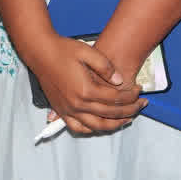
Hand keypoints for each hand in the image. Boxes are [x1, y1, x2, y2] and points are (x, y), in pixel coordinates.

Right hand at [23, 34, 141, 135]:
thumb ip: (105, 67)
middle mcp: (77, 104)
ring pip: (96, 126)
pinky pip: (78, 128)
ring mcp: (68, 110)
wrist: (40, 52)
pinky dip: (92, 129)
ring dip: (114, 125)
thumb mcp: (87, 52)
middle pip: (109, 114)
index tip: (139, 90)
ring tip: (127, 119)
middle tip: (141, 105)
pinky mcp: (60, 111)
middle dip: (129, 111)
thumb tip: (119, 81)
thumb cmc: (62, 49)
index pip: (115, 99)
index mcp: (85, 90)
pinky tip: (101, 125)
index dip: (131, 95)